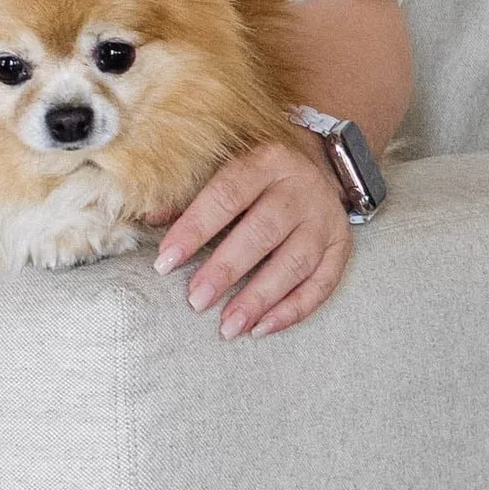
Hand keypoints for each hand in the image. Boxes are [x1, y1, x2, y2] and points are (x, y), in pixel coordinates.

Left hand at [155, 135, 351, 340]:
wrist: (315, 164)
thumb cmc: (255, 174)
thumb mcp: (225, 168)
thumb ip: (188, 194)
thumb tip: (148, 220)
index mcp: (266, 161)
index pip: (226, 196)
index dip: (194, 230)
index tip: (165, 262)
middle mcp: (299, 188)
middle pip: (263, 232)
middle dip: (227, 270)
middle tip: (197, 301)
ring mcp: (324, 219)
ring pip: (295, 262)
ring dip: (260, 298)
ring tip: (229, 326)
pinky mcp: (340, 246)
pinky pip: (322, 283)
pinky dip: (293, 310)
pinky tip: (262, 329)